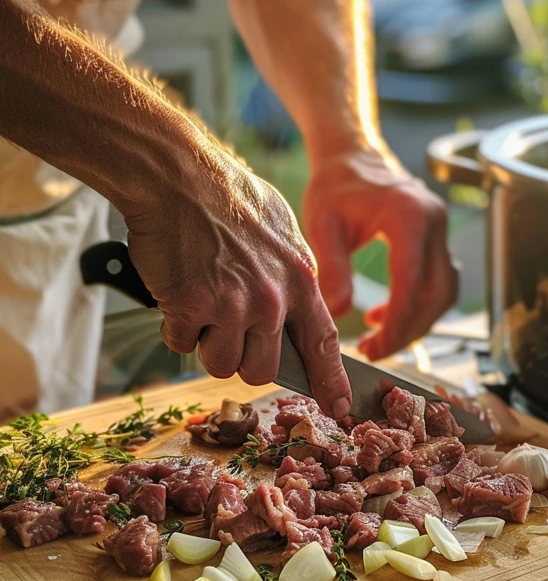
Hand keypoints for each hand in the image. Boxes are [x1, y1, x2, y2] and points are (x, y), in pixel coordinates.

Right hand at [125, 156, 351, 418]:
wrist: (177, 173)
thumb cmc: (226, 195)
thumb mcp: (281, 230)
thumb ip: (291, 274)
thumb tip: (292, 307)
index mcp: (299, 279)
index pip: (323, 343)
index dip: (331, 380)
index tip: (338, 406)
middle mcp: (270, 298)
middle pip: (263, 371)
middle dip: (244, 360)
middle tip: (228, 329)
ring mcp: (231, 305)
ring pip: (220, 365)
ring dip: (206, 344)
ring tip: (200, 302)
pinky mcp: (190, 305)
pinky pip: (181, 344)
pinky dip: (175, 325)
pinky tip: (177, 290)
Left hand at [304, 148, 457, 359]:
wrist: (352, 156)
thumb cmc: (335, 185)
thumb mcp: (322, 223)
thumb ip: (331, 267)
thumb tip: (336, 314)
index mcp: (409, 216)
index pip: (412, 283)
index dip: (397, 323)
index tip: (374, 347)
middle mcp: (434, 223)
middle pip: (437, 294)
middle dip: (409, 330)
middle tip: (374, 351)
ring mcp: (440, 231)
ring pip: (444, 293)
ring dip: (416, 322)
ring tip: (377, 339)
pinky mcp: (436, 239)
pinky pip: (437, 282)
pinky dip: (417, 306)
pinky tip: (383, 316)